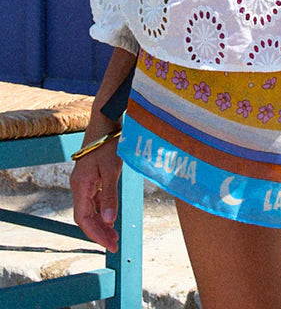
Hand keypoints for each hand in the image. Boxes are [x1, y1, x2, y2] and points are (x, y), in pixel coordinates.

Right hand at [70, 137, 121, 251]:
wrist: (105, 121)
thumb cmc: (108, 143)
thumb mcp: (112, 169)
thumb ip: (110, 196)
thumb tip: (109, 221)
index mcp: (80, 185)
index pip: (83, 218)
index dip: (95, 234)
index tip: (109, 245)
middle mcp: (79, 185)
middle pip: (86, 216)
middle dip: (99, 232)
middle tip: (114, 245)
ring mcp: (84, 181)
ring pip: (90, 209)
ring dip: (101, 222)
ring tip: (114, 235)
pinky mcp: (92, 176)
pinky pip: (94, 200)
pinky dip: (102, 210)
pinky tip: (111, 217)